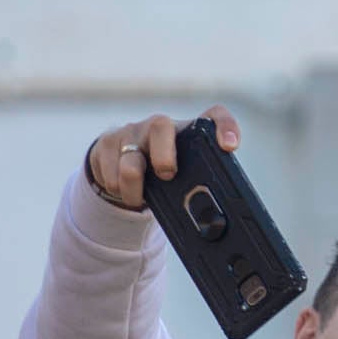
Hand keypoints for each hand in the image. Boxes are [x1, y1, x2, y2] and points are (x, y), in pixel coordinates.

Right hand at [85, 109, 238, 211]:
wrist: (120, 164)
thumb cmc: (162, 171)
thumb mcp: (183, 175)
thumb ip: (197, 186)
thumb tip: (215, 222)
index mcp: (188, 131)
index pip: (215, 116)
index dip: (225, 127)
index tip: (230, 146)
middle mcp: (160, 125)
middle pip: (161, 126)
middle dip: (163, 156)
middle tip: (167, 175)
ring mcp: (132, 131)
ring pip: (130, 161)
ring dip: (134, 189)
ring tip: (138, 197)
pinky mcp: (107, 141)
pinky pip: (109, 172)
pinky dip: (116, 189)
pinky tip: (122, 188)